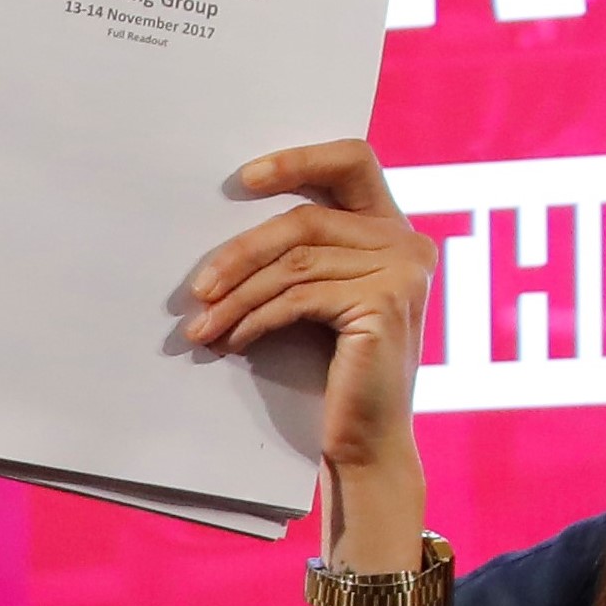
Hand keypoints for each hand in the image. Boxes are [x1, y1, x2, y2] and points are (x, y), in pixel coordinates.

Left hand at [180, 141, 432, 490]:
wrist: (366, 445)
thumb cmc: (335, 376)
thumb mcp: (320, 301)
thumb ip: (305, 256)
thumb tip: (225, 237)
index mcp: (395, 230)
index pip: (353, 162)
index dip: (299, 160)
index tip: (244, 179)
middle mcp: (408, 243)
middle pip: (307, 219)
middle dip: (242, 252)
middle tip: (197, 288)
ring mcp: (402, 272)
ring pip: (295, 263)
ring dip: (238, 295)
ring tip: (201, 325)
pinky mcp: (384, 305)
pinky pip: (299, 298)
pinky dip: (255, 318)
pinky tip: (231, 340)